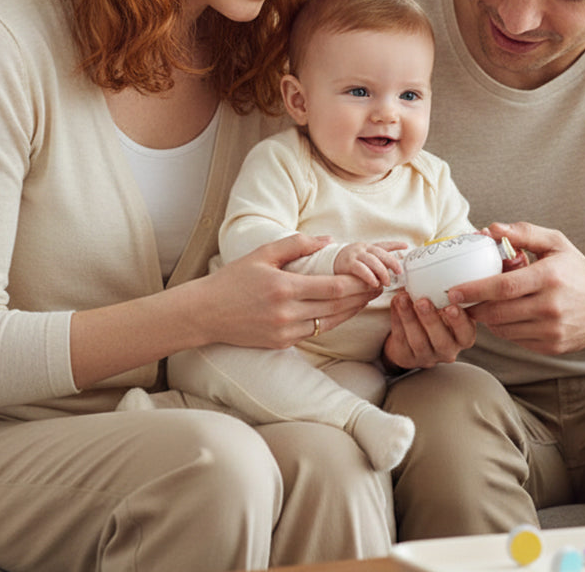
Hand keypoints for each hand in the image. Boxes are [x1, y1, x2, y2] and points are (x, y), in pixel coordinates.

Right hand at [195, 232, 379, 348]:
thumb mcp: (262, 254)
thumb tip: (327, 240)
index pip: (332, 288)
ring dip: (351, 311)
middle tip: (379, 286)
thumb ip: (296, 244)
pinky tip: (343, 311)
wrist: (205, 313)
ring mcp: (285, 332)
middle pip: (337, 307)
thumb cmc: (233, 280)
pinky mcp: (282, 344)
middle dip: (361, 296)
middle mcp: (287, 313)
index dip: (357, 283)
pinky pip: (315, 332)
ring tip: (367, 298)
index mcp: (284, 288)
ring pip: (330, 323)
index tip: (373, 275)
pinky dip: (332, 321)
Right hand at [333, 240, 408, 286]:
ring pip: (373, 261)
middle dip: (392, 262)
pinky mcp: (347, 263)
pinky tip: (374, 283)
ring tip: (387, 282)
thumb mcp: (361, 262)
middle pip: (382, 253)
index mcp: (367, 247)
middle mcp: (362, 248)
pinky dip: (369, 276)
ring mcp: (354, 254)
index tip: (406, 246)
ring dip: (382, 272)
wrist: (324, 264)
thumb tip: (390, 273)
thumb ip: (374, 265)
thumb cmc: (345, 265)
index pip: (383, 245)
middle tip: (399, 272)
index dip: (395, 245)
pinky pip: (361, 269)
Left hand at [381, 290, 477, 370]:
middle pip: (442, 340)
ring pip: (419, 341)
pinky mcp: (407, 357)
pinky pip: (402, 339)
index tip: (450, 306)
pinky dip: (397, 319)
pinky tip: (396, 303)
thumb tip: (440, 267)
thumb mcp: (446, 305)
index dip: (459, 321)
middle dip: (431, 319)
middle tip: (422, 301)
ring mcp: (427, 356)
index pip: (466, 333)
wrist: (413, 335)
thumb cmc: (436, 314)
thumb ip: (447, 294)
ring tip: (403, 299)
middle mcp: (448, 349)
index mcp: (462, 336)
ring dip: (410, 318)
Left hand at [446, 222, 584, 354]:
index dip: (474, 289)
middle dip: (474, 307)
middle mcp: (551, 306)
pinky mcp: (553, 347)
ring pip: (504, 329)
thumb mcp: (554, 242)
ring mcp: (553, 330)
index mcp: (549, 277)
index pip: (503, 287)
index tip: (453, 290)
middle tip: (460, 299)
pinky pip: (516, 340)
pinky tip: (506, 316)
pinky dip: (505, 329)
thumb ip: (522, 232)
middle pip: (498, 312)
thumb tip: (489, 229)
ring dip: (487, 319)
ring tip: (484, 305)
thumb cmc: (576, 269)